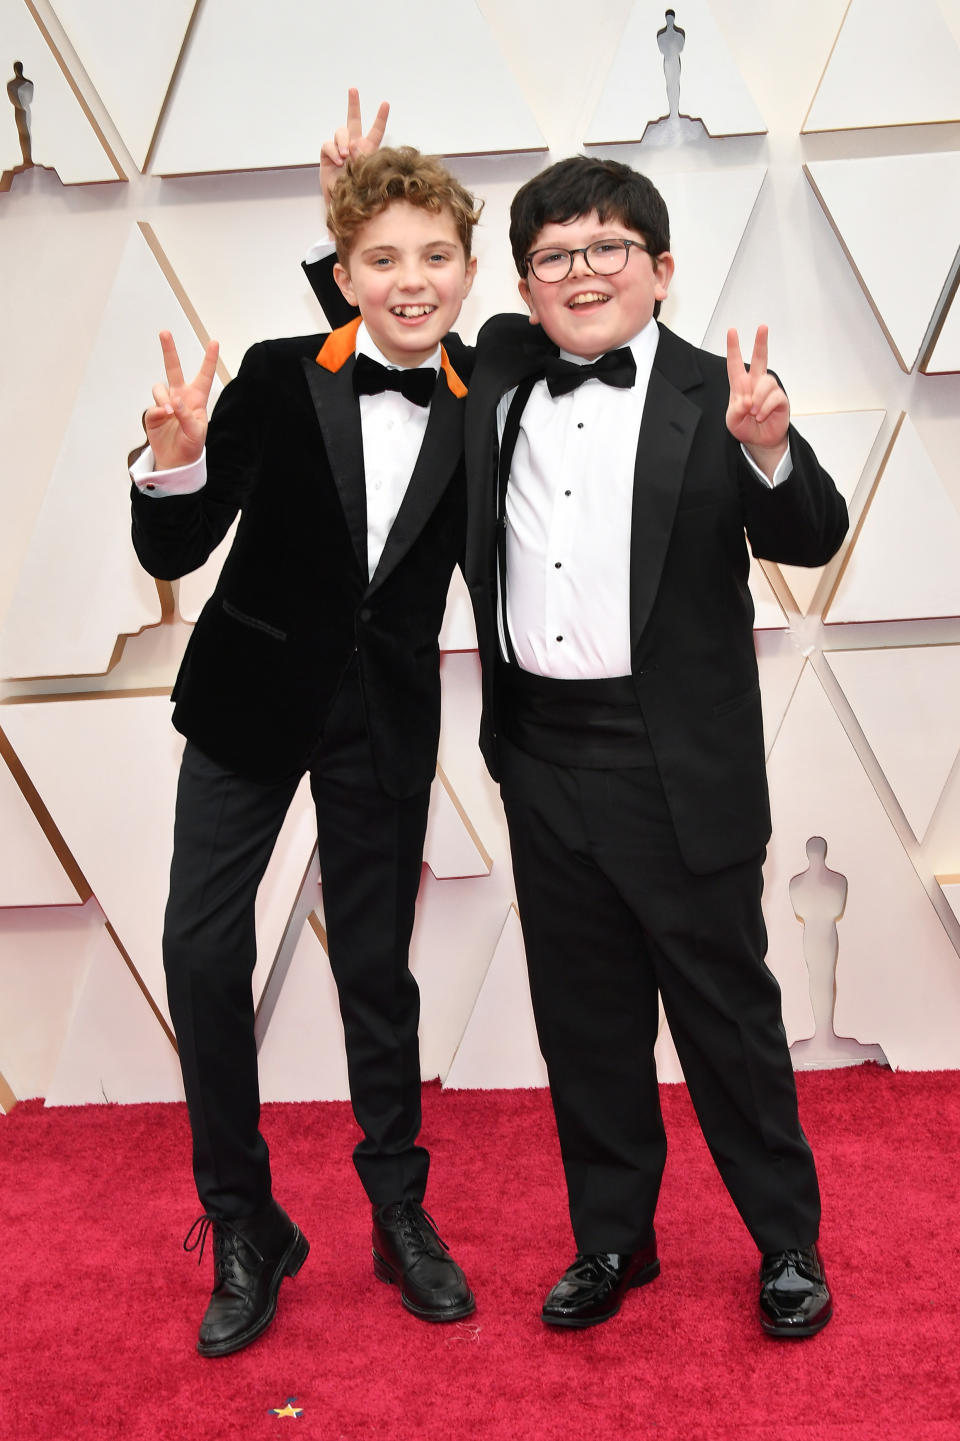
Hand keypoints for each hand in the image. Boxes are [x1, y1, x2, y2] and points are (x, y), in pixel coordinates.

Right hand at [144, 330, 218, 470]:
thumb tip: (173, 401)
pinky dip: (158, 411)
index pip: (204, 375)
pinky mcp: (153, 413)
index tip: (214, 342)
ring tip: (170, 413)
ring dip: (164, 398)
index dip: (209, 359)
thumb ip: (187, 415)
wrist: (176, 461)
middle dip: (169, 350)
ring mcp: (165, 403)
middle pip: (173, 369)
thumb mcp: (197, 432)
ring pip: (160, 388)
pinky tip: (164, 418)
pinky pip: (153, 405)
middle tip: (164, 332)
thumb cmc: (191, 446)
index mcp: (196, 399)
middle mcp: (180, 396)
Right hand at [320, 87, 389, 210]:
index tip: (385, 104)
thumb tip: (353, 145)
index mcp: (368, 150)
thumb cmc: (357, 194)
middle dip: (353, 104)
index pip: (375, 132)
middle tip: (353, 89)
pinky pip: (328, 144)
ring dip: (343, 141)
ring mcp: (340, 149)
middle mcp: (353, 146)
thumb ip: (362, 158)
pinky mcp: (327, 154)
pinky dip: (333, 151)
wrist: (341, 204)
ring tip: (346, 156)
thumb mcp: (366, 174)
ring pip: (340, 132)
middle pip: (353, 121)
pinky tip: (337, 161)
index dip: (380, 118)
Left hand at [726, 326, 788, 475]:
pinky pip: (774, 397)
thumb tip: (746, 401)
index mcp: (741, 385)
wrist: (760, 441)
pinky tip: (761, 416)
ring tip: (753, 412)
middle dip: (761, 342)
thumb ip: (735, 410)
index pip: (735, 364)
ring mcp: (769, 390)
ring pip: (766, 383)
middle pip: (760, 358)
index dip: (734, 347)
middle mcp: (756, 383)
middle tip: (763, 327)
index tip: (732, 331)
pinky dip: (764, 408)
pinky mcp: (780, 399)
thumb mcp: (732, 421)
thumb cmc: (745, 426)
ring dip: (757, 399)